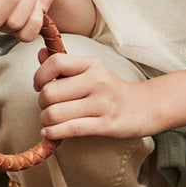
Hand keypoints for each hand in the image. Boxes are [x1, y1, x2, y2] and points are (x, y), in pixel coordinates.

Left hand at [34, 51, 158, 139]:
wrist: (146, 107)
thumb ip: (65, 64)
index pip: (56, 63)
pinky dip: (53, 133)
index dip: (40, 76)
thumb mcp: (91, 71)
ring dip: (45, 120)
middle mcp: (97, 81)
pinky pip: (70, 129)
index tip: (39, 85)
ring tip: (49, 122)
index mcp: (92, 65)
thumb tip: (40, 53)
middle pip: (50, 92)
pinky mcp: (106, 125)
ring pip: (56, 113)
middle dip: (42, 103)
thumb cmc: (111, 89)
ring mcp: (102, 103)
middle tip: (47, 107)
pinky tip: (50, 133)